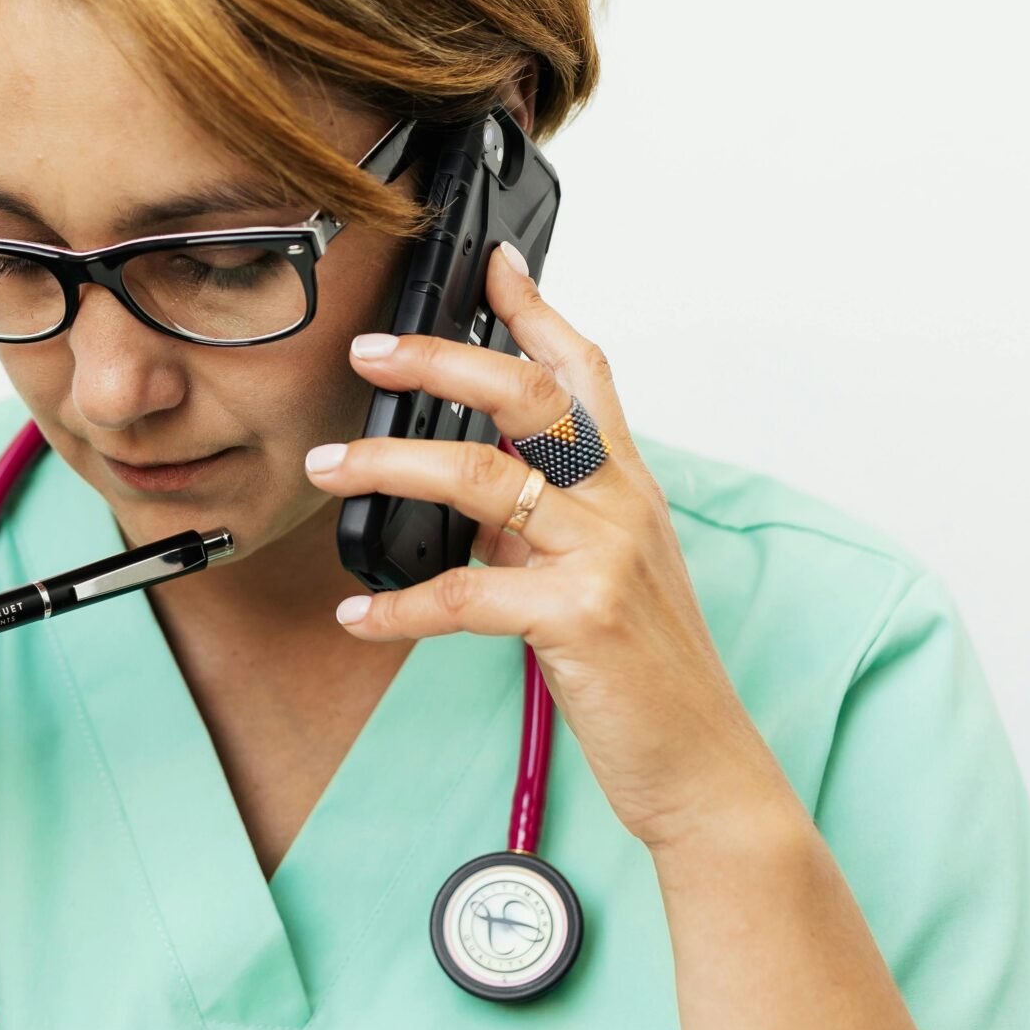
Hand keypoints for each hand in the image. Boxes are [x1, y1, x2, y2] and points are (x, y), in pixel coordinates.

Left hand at [301, 242, 795, 854]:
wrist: (703, 766)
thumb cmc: (646, 671)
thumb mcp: (597, 574)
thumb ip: (539, 524)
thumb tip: (465, 492)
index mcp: (627, 484)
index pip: (586, 371)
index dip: (538, 310)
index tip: (493, 262)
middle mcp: (621, 504)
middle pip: (528, 397)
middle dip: (441, 362)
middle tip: (368, 351)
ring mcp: (603, 555)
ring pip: (480, 478)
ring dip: (387, 466)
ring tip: (326, 467)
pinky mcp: (578, 616)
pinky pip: (463, 594)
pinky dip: (398, 605)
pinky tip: (358, 614)